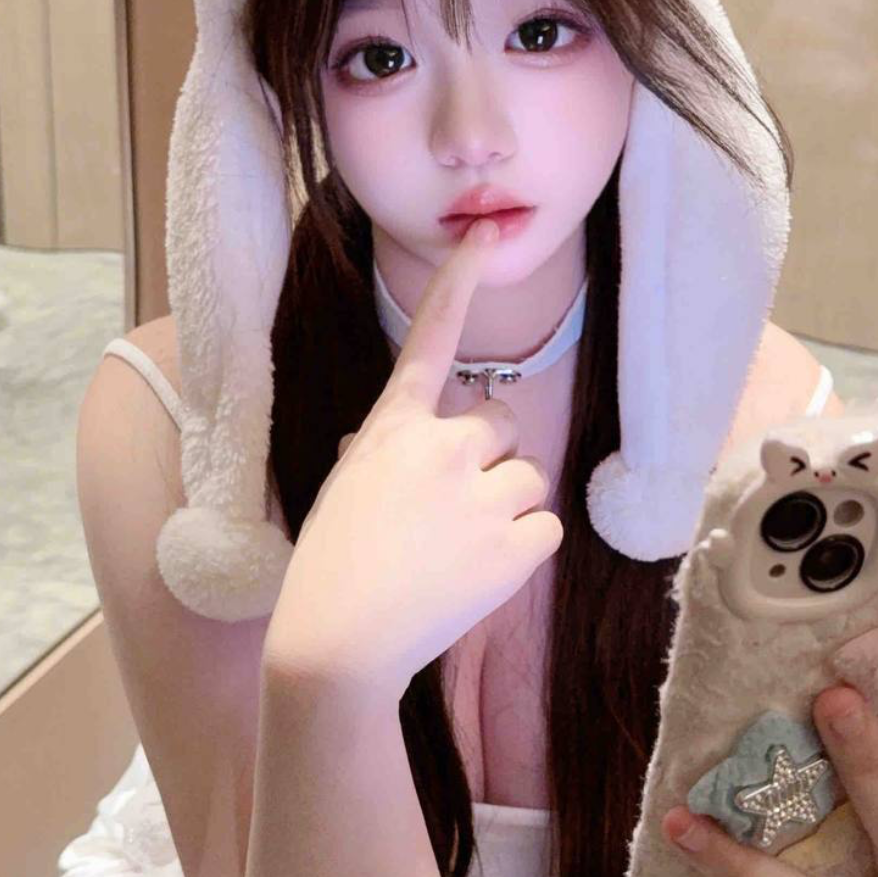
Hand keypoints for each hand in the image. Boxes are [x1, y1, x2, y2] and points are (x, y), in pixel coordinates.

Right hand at [265, 215, 560, 703]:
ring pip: (529, 479)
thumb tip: (396, 447)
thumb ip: (382, 455)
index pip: (431, 336)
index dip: (460, 280)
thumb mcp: (344, 491)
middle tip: (452, 512)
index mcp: (392, 427)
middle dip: (490, 460)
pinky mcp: (515, 545)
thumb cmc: (330, 570)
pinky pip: (547, 528)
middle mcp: (442, 446)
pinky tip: (479, 575)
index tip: (486, 233)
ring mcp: (482, 494)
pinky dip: (524, 551)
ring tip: (458, 552)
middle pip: (502, 425)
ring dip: (507, 509)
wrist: (336, 643)